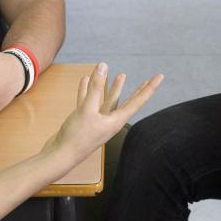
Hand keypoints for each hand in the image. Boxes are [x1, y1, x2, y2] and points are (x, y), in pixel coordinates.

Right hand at [46, 63, 163, 163]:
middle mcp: (109, 121)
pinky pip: (89, 102)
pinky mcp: (84, 121)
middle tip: (148, 80)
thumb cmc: (77, 136)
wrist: (59, 155)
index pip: (137, 101)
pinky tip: (86, 80)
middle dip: (137, 90)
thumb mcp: (87, 109)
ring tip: (120, 75)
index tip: (160, 76)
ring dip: (112, 88)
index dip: (149, 88)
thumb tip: (103, 66)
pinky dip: (88, 91)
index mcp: (116, 121)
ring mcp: (97, 121)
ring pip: (108, 101)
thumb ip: (96, 88)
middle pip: (127, 102)